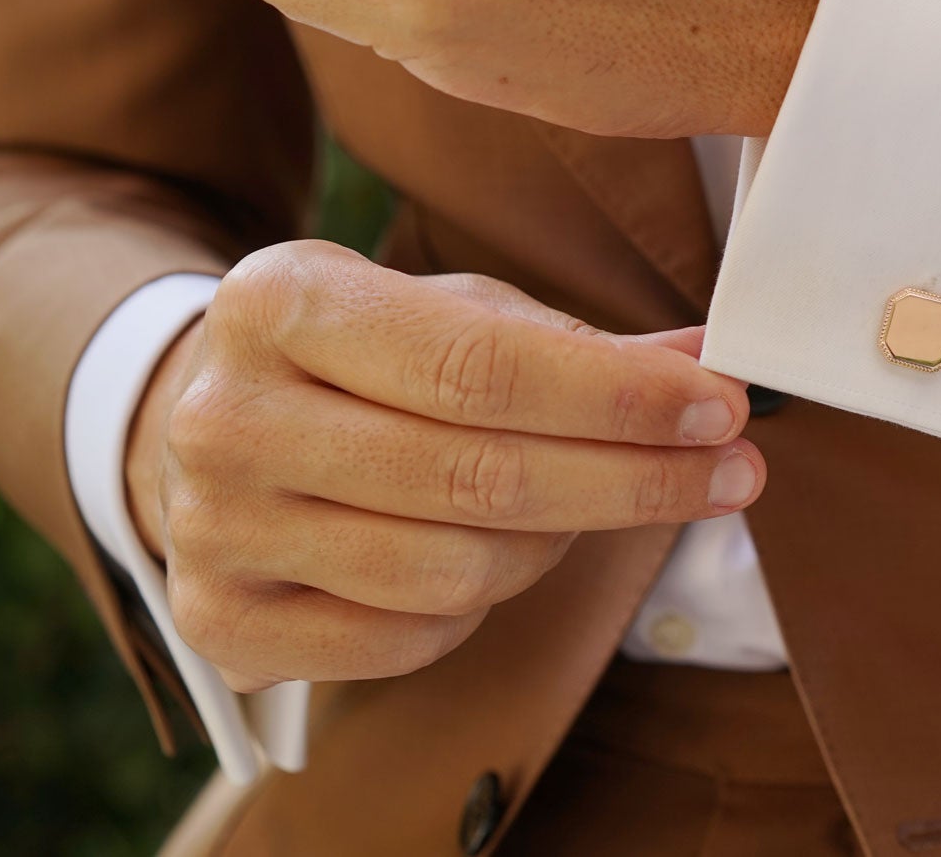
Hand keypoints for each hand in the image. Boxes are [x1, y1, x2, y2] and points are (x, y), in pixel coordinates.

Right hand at [123, 240, 761, 690]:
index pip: (481, 366)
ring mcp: (214, 529)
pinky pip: (410, 637)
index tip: (721, 408)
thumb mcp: (451, 312)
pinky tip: (496, 554)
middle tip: (734, 471)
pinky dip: (481, 605)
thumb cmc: (362, 358)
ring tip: (597, 501)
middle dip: (634, 479)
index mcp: (282, 303)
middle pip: (478, 476)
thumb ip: (577, 343)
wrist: (206, 424)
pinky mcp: (222, 623)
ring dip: (559, 543)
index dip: (617, 397)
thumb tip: (705, 366)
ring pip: (454, 569)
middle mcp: (229, 417)